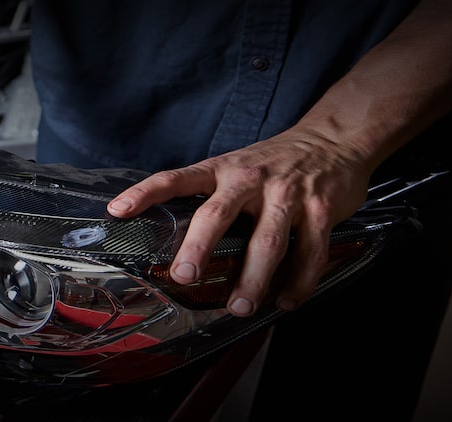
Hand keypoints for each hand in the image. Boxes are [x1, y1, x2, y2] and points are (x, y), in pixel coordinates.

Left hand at [105, 128, 372, 316]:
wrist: (334, 140)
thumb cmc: (273, 163)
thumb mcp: (235, 168)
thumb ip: (210, 196)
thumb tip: (172, 237)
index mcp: (222, 170)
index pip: (175, 178)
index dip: (144, 193)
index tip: (118, 210)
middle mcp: (250, 179)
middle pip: (217, 215)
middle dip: (199, 248)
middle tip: (185, 277)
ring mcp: (287, 194)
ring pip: (268, 242)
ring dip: (253, 279)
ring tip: (240, 307)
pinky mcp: (322, 209)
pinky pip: (310, 252)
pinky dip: (299, 281)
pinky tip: (286, 300)